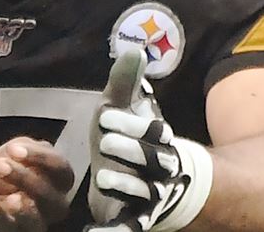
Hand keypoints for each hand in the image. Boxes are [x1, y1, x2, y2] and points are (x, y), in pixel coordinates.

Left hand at [0, 137, 72, 231]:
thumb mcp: (17, 148)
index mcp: (59, 178)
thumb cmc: (10, 166)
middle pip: (51, 198)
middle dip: (25, 179)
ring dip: (20, 210)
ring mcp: (37, 222)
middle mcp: (54, 203)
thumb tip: (20, 151)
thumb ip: (24, 148)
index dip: (40, 157)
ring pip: (36, 224)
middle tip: (1, 166)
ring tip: (6, 197)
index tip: (14, 149)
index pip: (61, 167)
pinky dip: (0, 218)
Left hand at [86, 50, 212, 231]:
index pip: (153, 132)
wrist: (149, 181)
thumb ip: (127, 84)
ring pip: (144, 193)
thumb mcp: (125, 109)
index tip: (106, 114)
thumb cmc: (131, 138)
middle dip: (131, 151)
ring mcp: (149, 197)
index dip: (132, 124)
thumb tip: (133, 49)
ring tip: (103, 177)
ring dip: (125, 185)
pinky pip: (129, 227)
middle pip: (152, 162)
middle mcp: (159, 170)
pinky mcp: (136, 217)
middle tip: (106, 142)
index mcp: (159, 141)